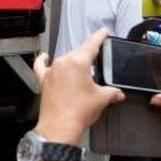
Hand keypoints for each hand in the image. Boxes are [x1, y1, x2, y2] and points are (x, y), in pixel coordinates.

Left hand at [33, 28, 124, 143]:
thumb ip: (113, 92)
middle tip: (98, 57)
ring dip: (73, 61)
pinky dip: (43, 60)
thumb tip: (118, 93)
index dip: (100, 37)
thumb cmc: (78, 112)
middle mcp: (63, 62)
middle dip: (89, 55)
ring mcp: (51, 71)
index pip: (92, 44)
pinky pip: (41, 66)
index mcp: (78, 62)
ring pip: (64, 59)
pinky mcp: (44, 81)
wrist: (60, 128)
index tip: (104, 32)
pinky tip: (44, 56)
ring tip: (83, 69)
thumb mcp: (101, 99)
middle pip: (79, 52)